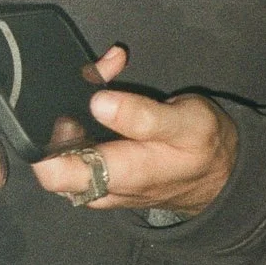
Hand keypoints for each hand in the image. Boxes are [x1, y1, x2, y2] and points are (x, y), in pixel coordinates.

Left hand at [33, 55, 237, 216]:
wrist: (219, 175)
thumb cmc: (204, 147)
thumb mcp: (186, 124)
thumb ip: (141, 116)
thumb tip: (97, 103)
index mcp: (119, 176)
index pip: (53, 173)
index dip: (46, 141)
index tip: (64, 109)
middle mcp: (101, 185)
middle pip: (51, 157)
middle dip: (61, 115)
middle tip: (88, 85)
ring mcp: (99, 180)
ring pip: (64, 148)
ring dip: (74, 110)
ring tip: (102, 79)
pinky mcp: (102, 171)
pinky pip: (80, 145)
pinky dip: (85, 115)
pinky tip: (105, 86)